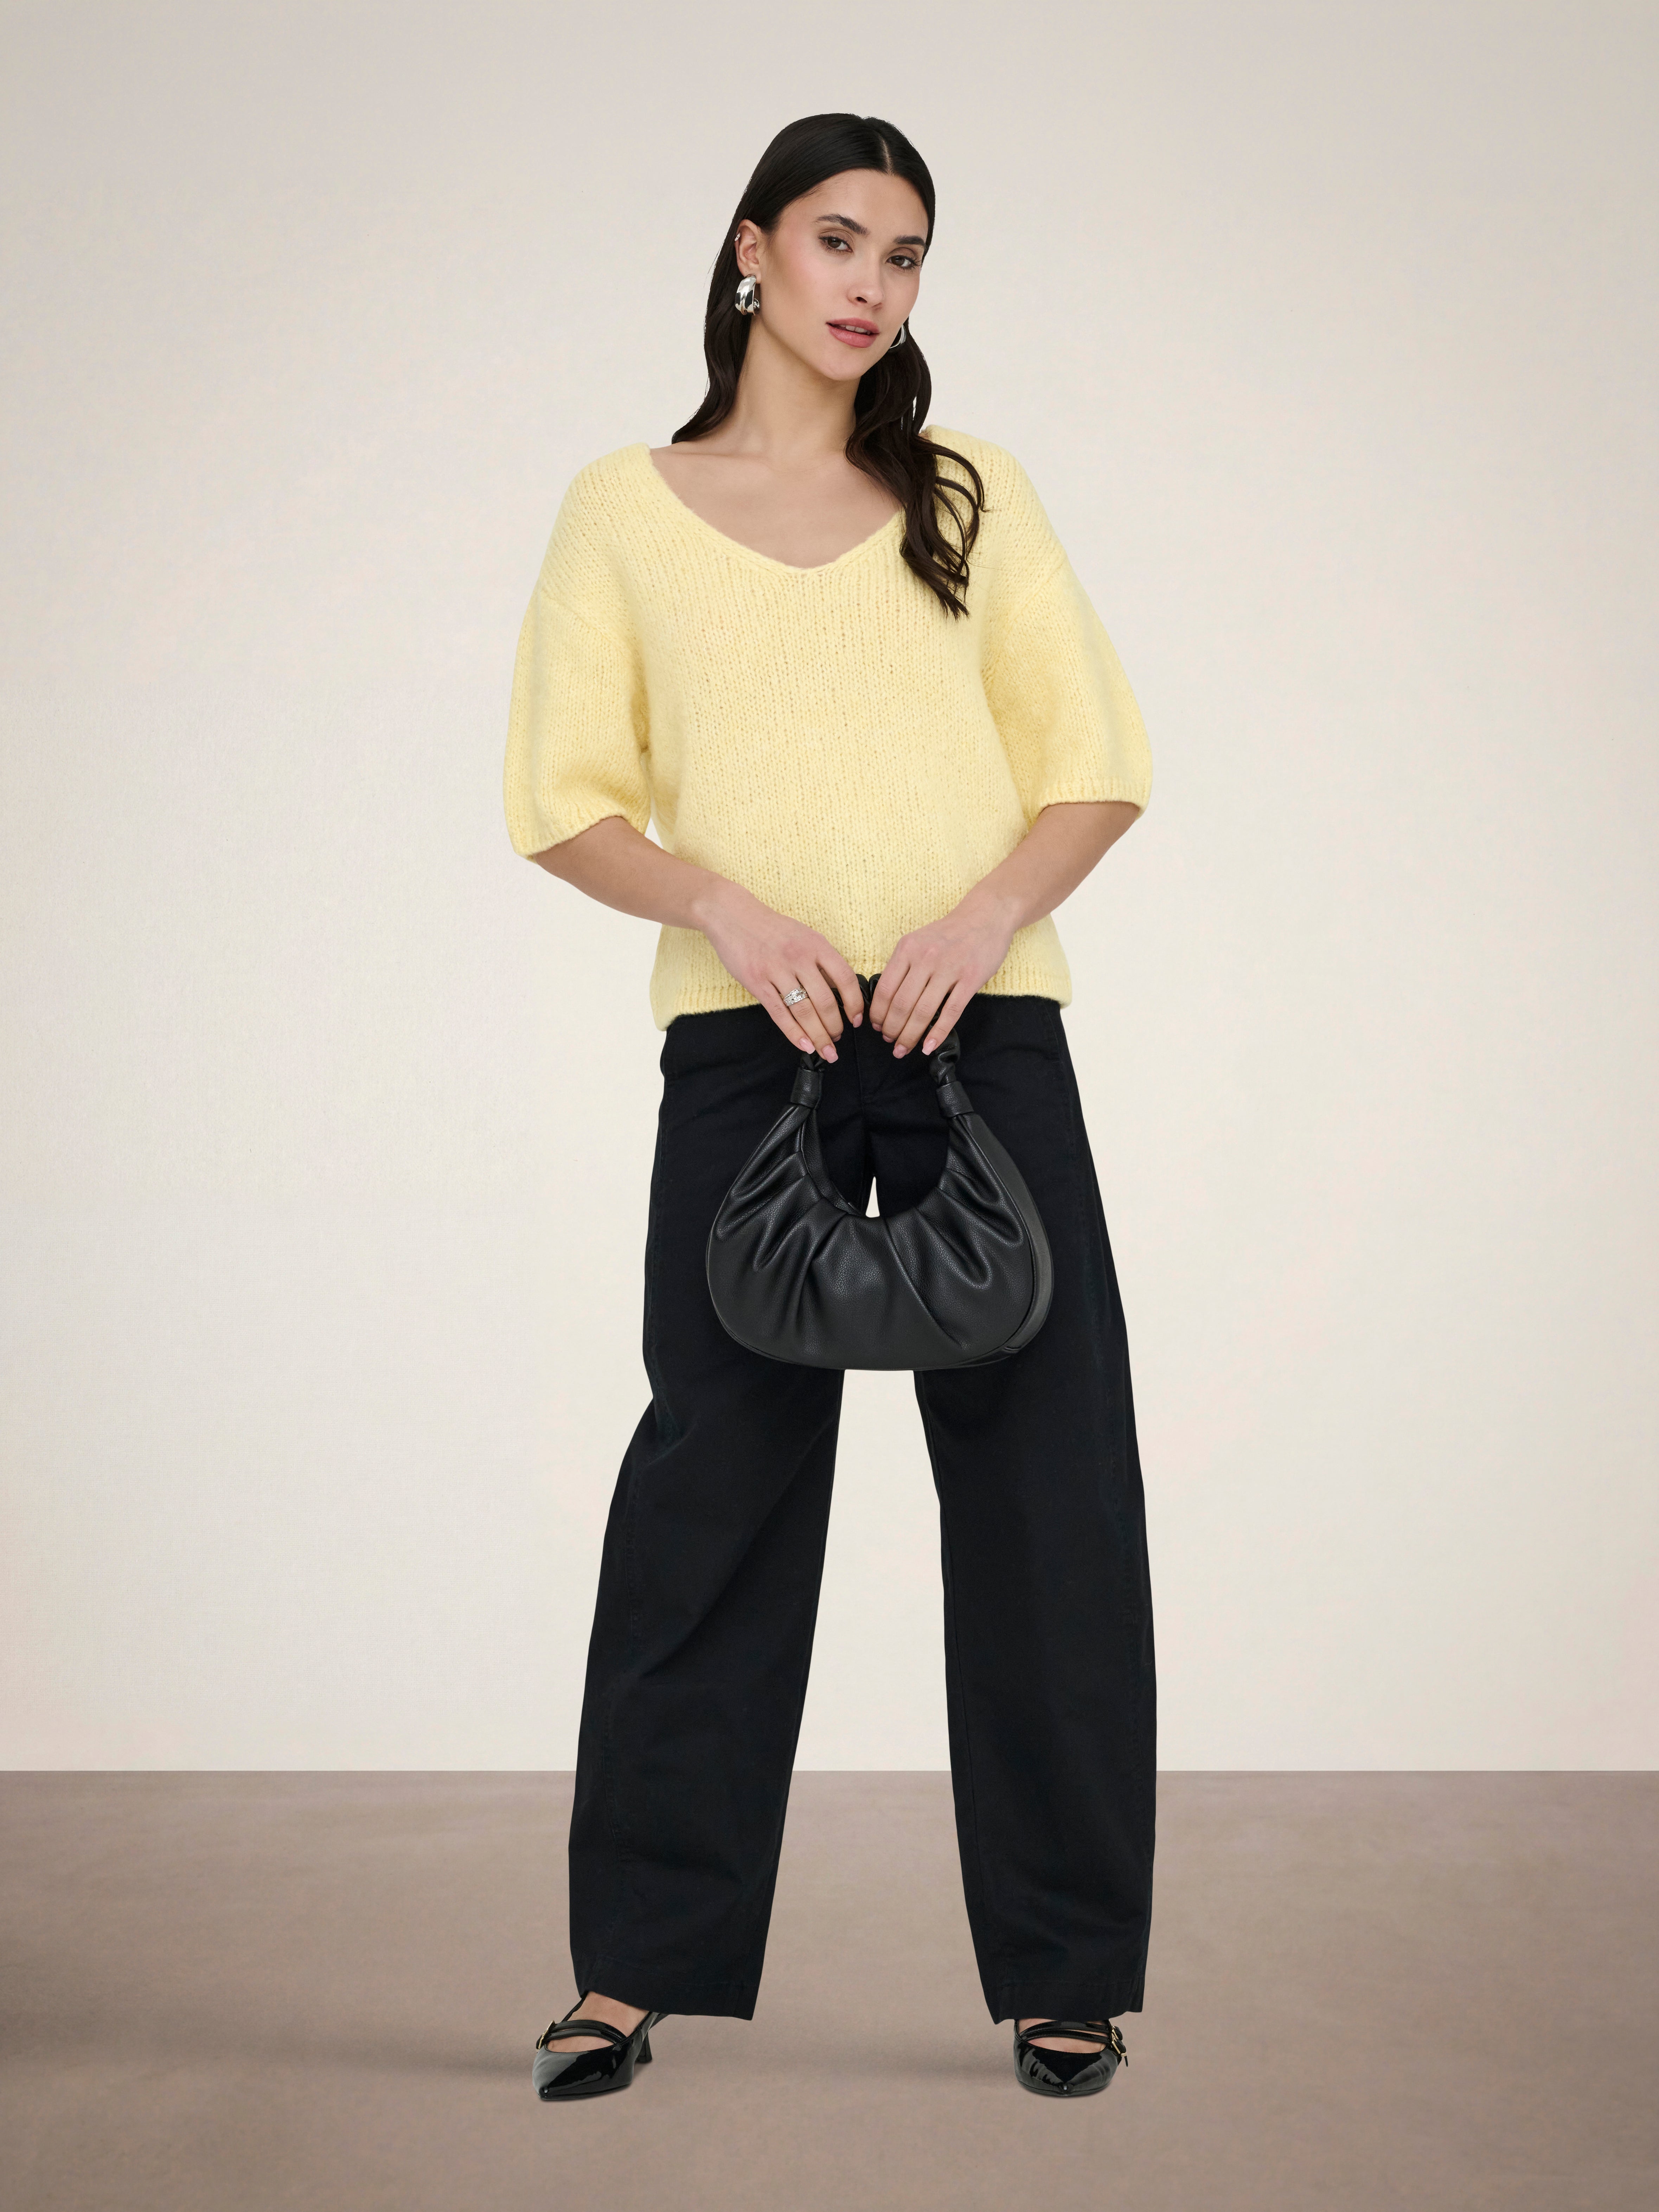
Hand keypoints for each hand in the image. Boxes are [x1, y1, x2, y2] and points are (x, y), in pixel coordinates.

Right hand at [693, 878, 863, 1059]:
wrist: (733, 916)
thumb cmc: (771, 929)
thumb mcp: (804, 935)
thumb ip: (821, 960)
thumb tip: (840, 991)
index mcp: (816, 945)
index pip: (845, 978)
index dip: (855, 1003)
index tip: (857, 1019)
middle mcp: (799, 957)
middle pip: (825, 1001)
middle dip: (835, 1026)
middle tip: (838, 1039)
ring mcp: (777, 970)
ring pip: (804, 1011)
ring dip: (818, 1035)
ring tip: (826, 1049)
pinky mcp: (757, 982)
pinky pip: (779, 1013)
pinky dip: (794, 1033)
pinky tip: (804, 1045)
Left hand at [869, 893, 1018, 1055]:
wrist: (986, 915)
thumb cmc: (949, 933)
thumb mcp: (918, 940)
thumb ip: (903, 965)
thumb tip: (886, 1000)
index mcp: (908, 949)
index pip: (886, 988)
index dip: (878, 1013)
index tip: (877, 1027)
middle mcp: (926, 958)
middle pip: (902, 1004)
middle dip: (892, 1029)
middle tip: (890, 1043)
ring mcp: (950, 968)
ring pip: (924, 1011)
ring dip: (910, 1035)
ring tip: (904, 1048)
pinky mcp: (971, 978)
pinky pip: (951, 1011)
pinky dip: (938, 1032)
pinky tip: (929, 1046)